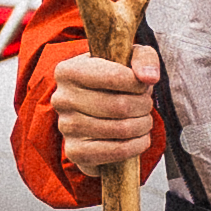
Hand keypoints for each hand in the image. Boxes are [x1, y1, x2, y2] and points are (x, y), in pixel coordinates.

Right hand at [53, 45, 159, 180]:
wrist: (95, 110)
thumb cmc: (113, 80)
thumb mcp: (128, 59)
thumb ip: (143, 58)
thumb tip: (148, 77)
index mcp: (67, 71)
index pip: (115, 76)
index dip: (139, 84)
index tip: (143, 85)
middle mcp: (62, 99)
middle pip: (120, 106)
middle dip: (143, 106)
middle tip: (146, 104)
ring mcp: (66, 127)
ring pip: (121, 129)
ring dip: (143, 125)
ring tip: (143, 119)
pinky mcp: (75, 152)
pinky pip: (117, 151)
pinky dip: (137, 145)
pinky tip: (139, 138)